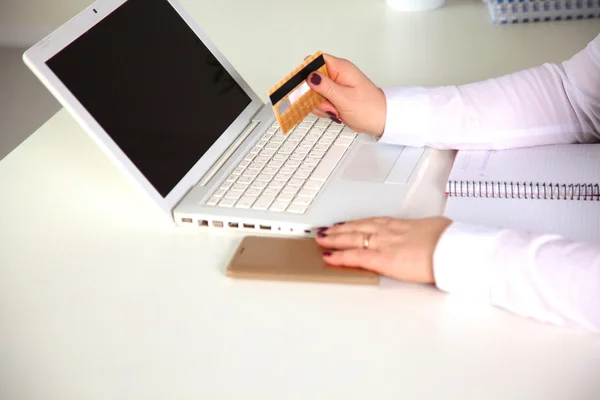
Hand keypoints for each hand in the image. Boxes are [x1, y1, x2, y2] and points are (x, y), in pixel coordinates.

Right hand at [305, 54, 386, 136]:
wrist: (381, 121)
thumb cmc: (370, 108)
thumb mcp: (344, 98)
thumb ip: (325, 87)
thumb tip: (310, 76)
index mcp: (340, 68)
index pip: (316, 60)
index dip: (307, 71)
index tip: (307, 87)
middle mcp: (337, 75)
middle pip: (312, 79)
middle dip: (314, 95)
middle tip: (327, 103)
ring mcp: (335, 87)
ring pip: (314, 93)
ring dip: (319, 105)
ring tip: (333, 110)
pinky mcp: (334, 97)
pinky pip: (320, 101)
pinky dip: (323, 109)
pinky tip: (333, 113)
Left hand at [315, 216, 451, 282]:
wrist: (453, 248)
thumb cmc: (450, 241)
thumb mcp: (436, 230)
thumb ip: (426, 233)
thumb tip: (430, 235)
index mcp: (402, 224)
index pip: (373, 222)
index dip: (357, 223)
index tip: (347, 223)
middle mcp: (389, 230)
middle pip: (357, 227)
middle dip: (339, 229)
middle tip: (325, 230)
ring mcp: (384, 243)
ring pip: (351, 238)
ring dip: (334, 238)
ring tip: (321, 239)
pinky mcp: (382, 259)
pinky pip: (355, 256)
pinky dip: (339, 256)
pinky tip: (328, 256)